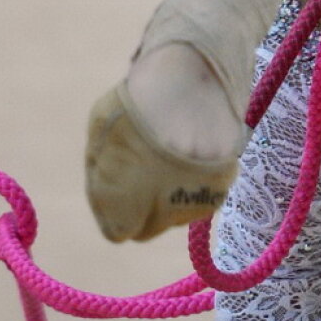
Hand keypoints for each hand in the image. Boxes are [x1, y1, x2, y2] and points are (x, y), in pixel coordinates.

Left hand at [84, 45, 244, 242]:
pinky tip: (194, 148)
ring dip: (172, 190)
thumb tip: (106, 184)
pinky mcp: (220, 192)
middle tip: (145, 164)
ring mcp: (193, 207)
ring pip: (176, 210)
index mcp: (120, 211)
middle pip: (148, 227)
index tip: (118, 181)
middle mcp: (158, 221)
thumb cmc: (138, 106)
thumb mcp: (99, 132)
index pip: (116, 231)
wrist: (192, 89)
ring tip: (173, 148)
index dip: (115, 206)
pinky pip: (201, 193)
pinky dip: (196, 178)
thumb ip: (102, 169)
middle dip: (144, 205)